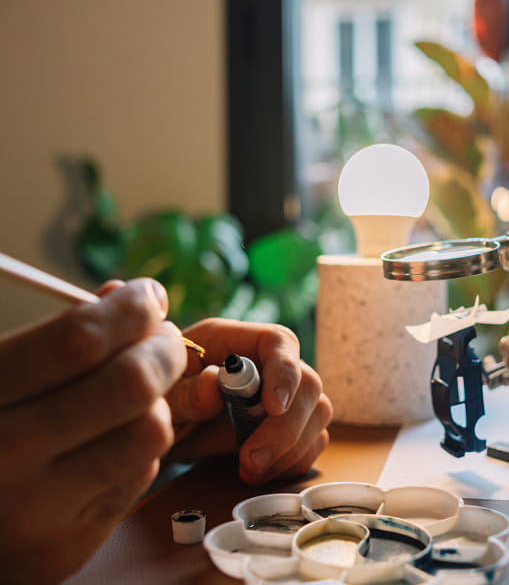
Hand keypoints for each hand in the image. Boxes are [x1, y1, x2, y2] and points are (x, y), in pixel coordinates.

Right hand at [0, 279, 185, 584]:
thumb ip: (58, 336)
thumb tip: (126, 295)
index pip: (79, 341)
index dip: (129, 309)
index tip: (148, 296)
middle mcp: (6, 455)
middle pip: (130, 383)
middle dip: (163, 348)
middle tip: (163, 338)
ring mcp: (41, 507)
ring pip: (151, 430)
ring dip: (160, 399)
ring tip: (145, 388)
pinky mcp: (71, 541)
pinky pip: (141, 473)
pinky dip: (143, 445)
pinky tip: (119, 435)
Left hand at [164, 318, 332, 484]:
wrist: (155, 433)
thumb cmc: (156, 403)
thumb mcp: (160, 396)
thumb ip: (185, 391)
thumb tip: (215, 384)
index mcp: (234, 342)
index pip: (279, 342)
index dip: (284, 372)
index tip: (273, 407)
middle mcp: (266, 364)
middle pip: (307, 382)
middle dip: (286, 427)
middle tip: (252, 460)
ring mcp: (283, 394)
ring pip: (317, 413)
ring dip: (291, 448)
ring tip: (250, 469)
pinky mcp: (289, 424)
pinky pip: (312, 440)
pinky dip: (292, 461)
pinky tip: (260, 471)